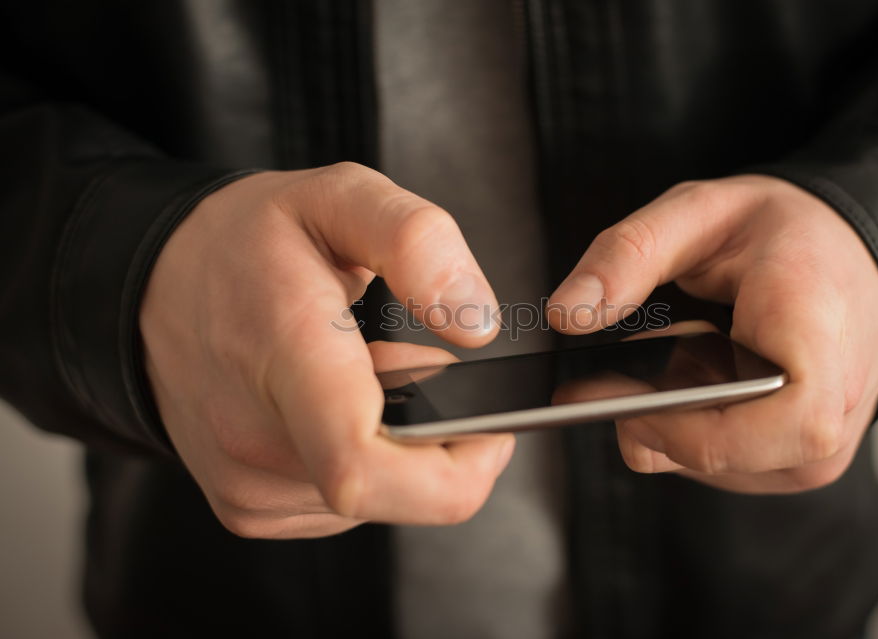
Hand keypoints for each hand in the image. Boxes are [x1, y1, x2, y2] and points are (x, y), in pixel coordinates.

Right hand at [141, 163, 513, 537]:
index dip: (455, 470)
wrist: (151, 289)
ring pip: (379, 500)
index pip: (361, 466)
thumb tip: (475, 325)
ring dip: (399, 446)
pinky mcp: (250, 507)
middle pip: (395, 491)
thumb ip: (416, 240)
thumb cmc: (244, 244)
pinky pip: (345, 505)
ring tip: (365, 377)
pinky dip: (364, 459)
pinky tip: (339, 406)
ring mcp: (248, 485)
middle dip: (440, 442)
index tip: (490, 428)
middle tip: (425, 370)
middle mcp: (256, 441)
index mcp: (287, 356)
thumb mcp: (335, 197)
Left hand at [547, 175, 877, 493]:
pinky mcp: (803, 457)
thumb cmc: (783, 232)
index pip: (764, 428)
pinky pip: (727, 464)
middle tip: (613, 372)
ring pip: (716, 467)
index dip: (678, 429)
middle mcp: (837, 405)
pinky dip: (693, 426)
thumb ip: (628, 255)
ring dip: (672, 421)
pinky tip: (696, 379)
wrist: (851, 251)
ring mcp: (824, 441)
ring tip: (674, 358)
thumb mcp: (698, 210)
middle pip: (724, 456)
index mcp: (819, 338)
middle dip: (655, 420)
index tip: (612, 396)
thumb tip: (566, 313)